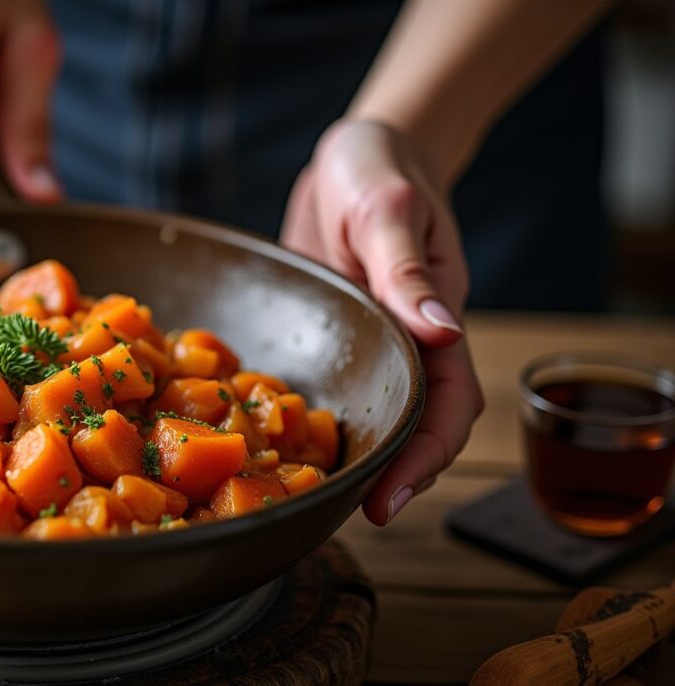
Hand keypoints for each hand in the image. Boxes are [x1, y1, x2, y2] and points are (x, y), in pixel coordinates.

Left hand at [281, 119, 484, 523]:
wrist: (352, 155)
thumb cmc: (380, 169)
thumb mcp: (390, 209)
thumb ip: (407, 270)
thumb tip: (441, 331)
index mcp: (432, 319)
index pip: (445, 405)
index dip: (424, 457)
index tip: (392, 500)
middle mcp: (402, 342)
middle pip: (409, 425)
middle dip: (390, 475)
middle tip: (352, 516)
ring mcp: (362, 344)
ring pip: (365, 414)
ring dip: (346, 457)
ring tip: (307, 496)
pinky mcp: (324, 337)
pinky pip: (321, 386)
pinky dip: (300, 418)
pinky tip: (266, 441)